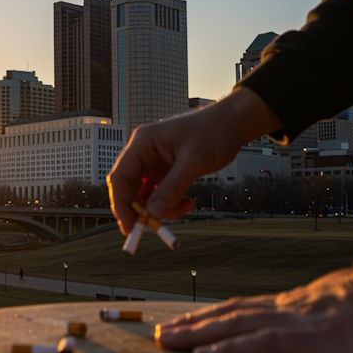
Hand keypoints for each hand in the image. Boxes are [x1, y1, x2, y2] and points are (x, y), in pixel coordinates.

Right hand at [106, 87, 279, 234]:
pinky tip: (188, 203)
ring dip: (160, 209)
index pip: (120, 177)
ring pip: (145, 195)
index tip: (129, 227)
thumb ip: (173, 187)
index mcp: (142, 143)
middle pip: (129, 189)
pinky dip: (170, 204)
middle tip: (154, 228)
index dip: (121, 204)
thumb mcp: (194, 161)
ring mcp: (154, 163)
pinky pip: (160, 195)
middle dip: (141, 210)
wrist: (232, 124)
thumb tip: (152, 213)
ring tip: (183, 209)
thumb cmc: (213, 132)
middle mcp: (144, 153)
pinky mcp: (165, 172)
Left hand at [156, 255, 352, 352]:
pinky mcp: (316, 342)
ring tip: (165, 340)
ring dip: (197, 334)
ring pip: (237, 326)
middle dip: (194, 324)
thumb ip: (337, 322)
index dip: (216, 317)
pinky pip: (262, 345)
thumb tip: (329, 334)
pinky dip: (229, 350)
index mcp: (305, 308)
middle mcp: (294, 310)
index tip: (188, 324)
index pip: (249, 310)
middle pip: (233, 314)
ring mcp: (302, 324)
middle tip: (160, 333)